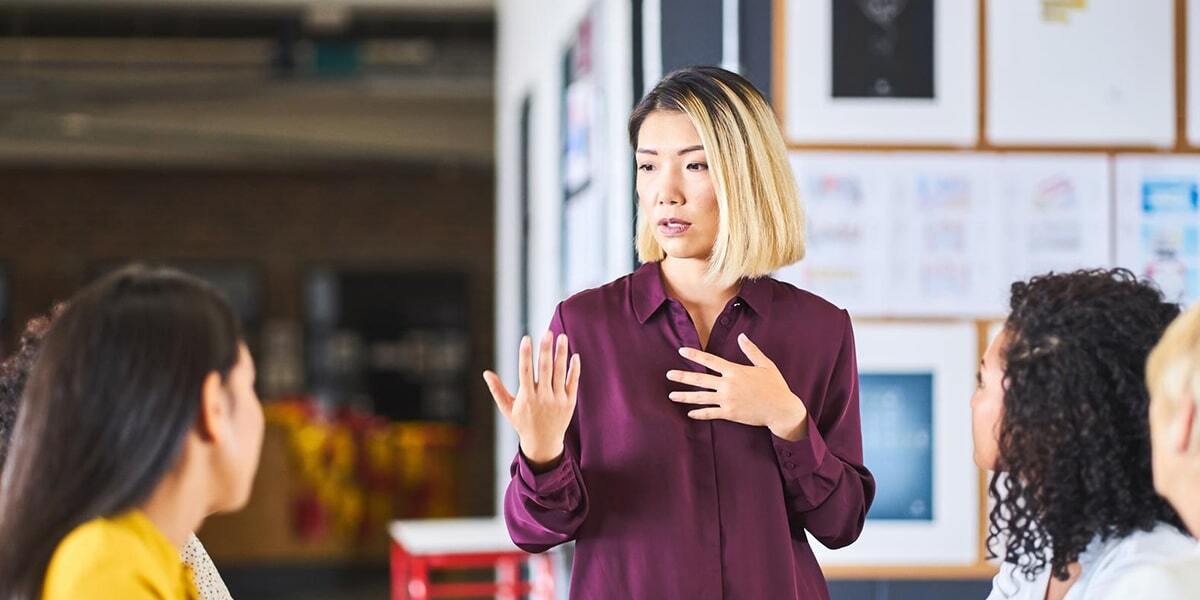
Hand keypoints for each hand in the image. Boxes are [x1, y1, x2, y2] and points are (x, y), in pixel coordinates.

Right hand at [483, 331, 580, 467]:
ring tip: (562, 337)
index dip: (525, 354)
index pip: (525, 371)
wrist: (544, 444)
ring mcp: (557, 400)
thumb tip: (486, 373)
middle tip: (547, 332)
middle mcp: (542, 397)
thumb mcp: (508, 408)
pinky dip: (574, 369)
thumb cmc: (523, 423)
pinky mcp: (569, 402)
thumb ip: (497, 390)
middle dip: (545, 350)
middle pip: (544, 369)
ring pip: (560, 373)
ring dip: (561, 354)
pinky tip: (575, 355)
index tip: (526, 338)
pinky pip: (573, 382)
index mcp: (526, 397)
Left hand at [667, 333, 808, 440]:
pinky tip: (689, 413)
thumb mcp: (766, 365)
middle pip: (700, 380)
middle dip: (682, 377)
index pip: (710, 361)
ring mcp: (728, 400)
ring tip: (671, 395)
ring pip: (701, 398)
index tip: (681, 351)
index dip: (694, 355)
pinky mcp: (730, 413)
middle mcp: (728, 384)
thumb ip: (751, 351)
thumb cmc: (776, 386)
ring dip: (685, 396)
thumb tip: (742, 336)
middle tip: (668, 375)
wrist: (782, 409)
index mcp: (735, 371)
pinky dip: (699, 414)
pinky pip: (711, 413)